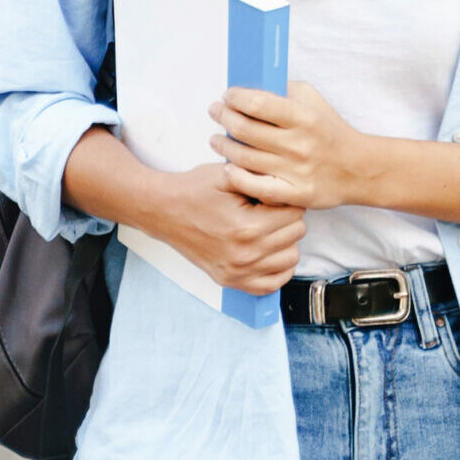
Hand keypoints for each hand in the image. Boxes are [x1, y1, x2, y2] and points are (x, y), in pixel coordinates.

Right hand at [147, 163, 306, 294]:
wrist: (162, 210)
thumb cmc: (196, 189)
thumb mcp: (230, 175)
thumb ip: (263, 180)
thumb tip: (290, 189)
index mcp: (248, 227)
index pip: (296, 213)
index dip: (287, 199)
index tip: (272, 196)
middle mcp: (245, 255)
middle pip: (296, 235)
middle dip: (288, 218)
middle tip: (269, 209)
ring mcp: (237, 272)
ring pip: (291, 259)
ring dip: (285, 242)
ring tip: (268, 228)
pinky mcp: (229, 281)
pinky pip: (271, 285)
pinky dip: (276, 269)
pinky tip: (268, 252)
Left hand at [209, 81, 367, 209]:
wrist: (358, 168)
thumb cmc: (330, 131)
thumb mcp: (314, 102)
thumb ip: (285, 91)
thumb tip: (250, 86)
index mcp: (305, 117)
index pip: (258, 103)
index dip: (236, 98)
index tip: (228, 95)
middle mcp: (299, 144)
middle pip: (245, 129)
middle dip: (223, 117)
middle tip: (216, 112)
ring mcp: (296, 171)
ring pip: (244, 157)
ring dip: (222, 145)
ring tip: (216, 139)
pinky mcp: (295, 193)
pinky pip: (255, 187)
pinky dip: (236, 176)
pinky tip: (227, 167)